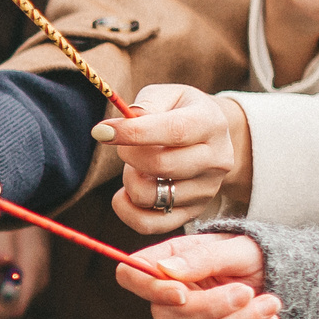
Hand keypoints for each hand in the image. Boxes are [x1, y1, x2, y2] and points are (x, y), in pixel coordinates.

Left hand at [101, 85, 252, 233]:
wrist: (212, 137)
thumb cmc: (181, 112)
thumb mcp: (169, 95)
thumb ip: (147, 103)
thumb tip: (124, 124)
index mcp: (211, 124)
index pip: (174, 131)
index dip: (134, 133)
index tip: (102, 131)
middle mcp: (216, 160)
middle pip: (162, 166)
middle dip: (128, 154)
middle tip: (124, 146)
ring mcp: (207, 190)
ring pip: (151, 196)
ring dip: (129, 180)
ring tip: (136, 167)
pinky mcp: (193, 213)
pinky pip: (150, 224)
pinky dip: (127, 210)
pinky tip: (127, 192)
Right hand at [109, 232, 279, 318]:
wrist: (289, 279)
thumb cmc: (257, 256)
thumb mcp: (236, 247)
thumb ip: (201, 258)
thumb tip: (165, 270)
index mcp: (170, 262)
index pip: (130, 275)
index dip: (148, 288)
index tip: (182, 292)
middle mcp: (174, 296)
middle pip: (164, 314)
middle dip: (211, 307)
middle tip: (246, 291)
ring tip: (270, 303)